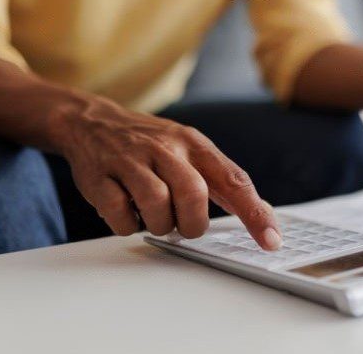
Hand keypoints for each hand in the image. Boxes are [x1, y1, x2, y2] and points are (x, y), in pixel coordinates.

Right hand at [52, 97, 281, 249]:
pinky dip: (127, 224)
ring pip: (157, 205)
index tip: (271, 241)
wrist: (91, 122)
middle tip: (184, 225)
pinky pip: (120, 215)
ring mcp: (130, 160)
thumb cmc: (150, 144)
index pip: (234, 180)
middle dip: (192, 223)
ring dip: (160, 225)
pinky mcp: (100, 177)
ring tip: (153, 217)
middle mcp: (165, 148)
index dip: (255, 213)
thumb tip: (262, 214)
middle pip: (194, 194)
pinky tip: (127, 211)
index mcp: (193, 144)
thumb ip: (221, 179)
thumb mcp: (189, 148)